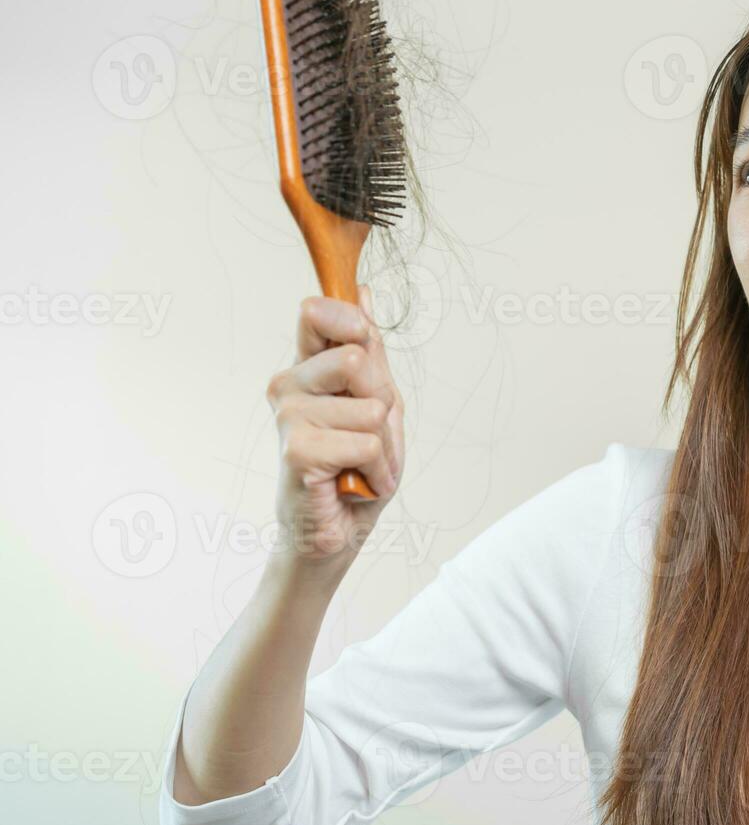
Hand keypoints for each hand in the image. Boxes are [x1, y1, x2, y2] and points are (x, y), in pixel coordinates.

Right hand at [265, 287, 404, 576]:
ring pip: (371, 408)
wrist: (337, 532)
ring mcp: (288, 416)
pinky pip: (367, 443)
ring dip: (384, 446)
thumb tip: (365, 291)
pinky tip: (356, 483)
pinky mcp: (297, 450)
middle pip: (358, 359)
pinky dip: (378, 470)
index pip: (320, 313)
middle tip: (369, 437)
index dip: (352, 322)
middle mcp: (289, 385)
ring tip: (361, 464)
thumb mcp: (376, 404)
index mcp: (307, 368)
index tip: (363, 349)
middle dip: (384, 404)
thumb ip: (370, 352)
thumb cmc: (356, 468)